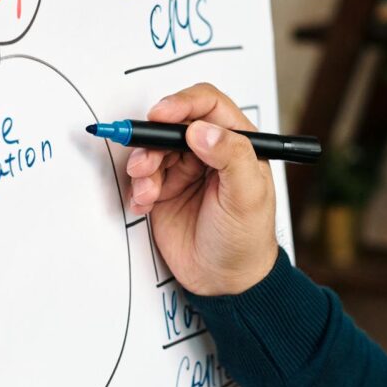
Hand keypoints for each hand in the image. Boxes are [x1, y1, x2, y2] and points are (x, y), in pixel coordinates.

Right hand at [126, 83, 278, 295]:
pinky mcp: (164, 190)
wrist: (225, 282)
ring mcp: (184, 170)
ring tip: (148, 191)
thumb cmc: (247, 239)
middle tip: (144, 162)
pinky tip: (146, 204)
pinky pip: (142, 176)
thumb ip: (231, 157)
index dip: (181, 104)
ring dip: (143, 167)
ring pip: (153, 150)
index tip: (161, 115)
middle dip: (153, 141)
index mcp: (237, 142)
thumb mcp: (248, 197)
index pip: (207, 104)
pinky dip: (138, 187)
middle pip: (171, 125)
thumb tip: (201, 130)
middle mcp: (208, 151)